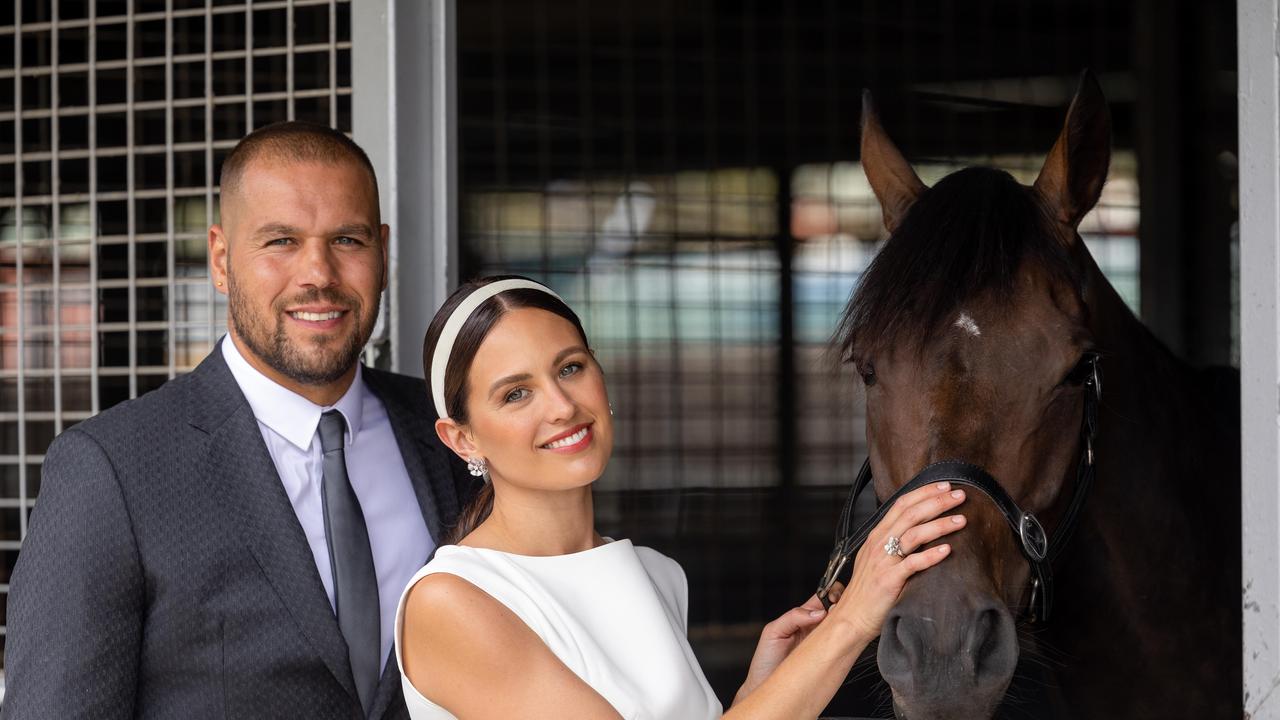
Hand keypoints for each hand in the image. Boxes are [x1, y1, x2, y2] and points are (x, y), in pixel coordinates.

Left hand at [733, 589, 838, 705]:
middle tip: (840, 612)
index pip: (822, 597)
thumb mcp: (773, 631)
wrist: (764, 687)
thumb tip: (818, 612)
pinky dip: (846, 641)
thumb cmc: (766, 661)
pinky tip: (843, 640)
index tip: (834, 597)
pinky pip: (841, 647)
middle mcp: (815, 628)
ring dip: (846, 624)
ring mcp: (823, 644)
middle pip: (836, 610)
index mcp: (802, 617)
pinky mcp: (829, 659)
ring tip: (842, 625)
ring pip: (841, 628)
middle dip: (843, 605)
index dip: (832, 592)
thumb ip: (793, 617)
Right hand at [828, 481, 966, 642]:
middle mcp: (879, 543)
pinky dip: (930, 555)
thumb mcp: (877, 559)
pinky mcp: (889, 580)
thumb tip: (919, 530)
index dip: (924, 492)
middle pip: (910, 514)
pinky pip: (912, 563)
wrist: (852, 616)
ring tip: (961, 520)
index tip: (945, 486)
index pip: (901, 504)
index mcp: (877, 536)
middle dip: (937, 501)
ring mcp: (883, 561)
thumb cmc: (868, 591)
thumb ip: (893, 543)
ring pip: (913, 534)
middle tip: (960, 495)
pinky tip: (947, 550)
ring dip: (939, 524)